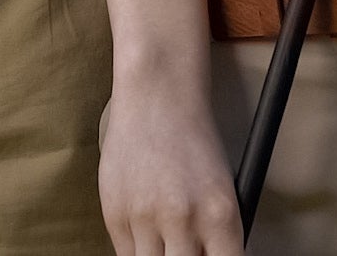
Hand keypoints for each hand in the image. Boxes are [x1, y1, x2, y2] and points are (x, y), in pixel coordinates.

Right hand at [98, 88, 244, 255]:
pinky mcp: (114, 213)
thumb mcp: (222, 189)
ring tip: (167, 239)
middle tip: (186, 249)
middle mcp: (183, 219)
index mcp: (220, 214)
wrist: (156, 95)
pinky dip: (139, 250)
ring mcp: (145, 217)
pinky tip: (147, 231)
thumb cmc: (193, 140)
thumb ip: (215, 235)